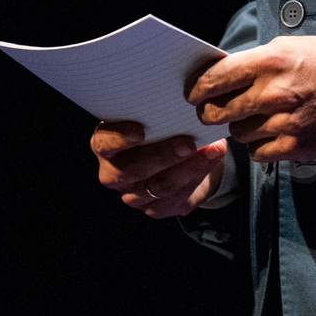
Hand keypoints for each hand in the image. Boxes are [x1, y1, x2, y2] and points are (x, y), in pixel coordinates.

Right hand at [91, 124, 227, 218]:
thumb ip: (159, 111)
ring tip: (212, 149)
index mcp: (105, 146)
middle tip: (189, 142)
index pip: (104, 144)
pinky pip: (176, 198)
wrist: (180, 154)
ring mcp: (133, 195)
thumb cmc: (162, 126)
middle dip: (164, 155)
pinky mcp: (155, 209)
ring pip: (159, 186)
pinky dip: (198, 177)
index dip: (119, 138)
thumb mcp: (157, 115)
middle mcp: (114, 173)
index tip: (140, 130)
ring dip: (189, 167)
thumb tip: (183, 106)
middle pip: (133, 169)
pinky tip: (211, 161)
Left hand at [186, 36, 315, 161]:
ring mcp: (284, 123)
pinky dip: (258, 146)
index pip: (215, 78)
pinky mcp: (296, 146)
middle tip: (214, 110)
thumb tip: (225, 73)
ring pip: (237, 134)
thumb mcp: (292, 47)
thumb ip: (257, 61)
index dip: (197, 88)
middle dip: (211, 112)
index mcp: (270, 62)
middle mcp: (274, 93)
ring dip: (240, 128)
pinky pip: (257, 153)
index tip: (194, 93)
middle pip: (217, 112)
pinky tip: (269, 133)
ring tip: (255, 118)